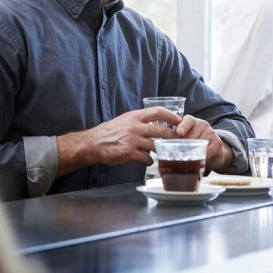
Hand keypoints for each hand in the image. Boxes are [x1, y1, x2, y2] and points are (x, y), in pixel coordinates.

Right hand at [65, 107, 179, 170]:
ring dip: (161, 150)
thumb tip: (154, 124)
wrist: (92, 143)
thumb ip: (139, 121)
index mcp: (134, 116)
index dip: (171, 116)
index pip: (158, 111)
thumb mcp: (124, 120)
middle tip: (180, 140)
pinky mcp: (128, 153)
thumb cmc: (109, 132)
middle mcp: (135, 127)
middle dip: (173, 136)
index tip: (180, 120)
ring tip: (164, 152)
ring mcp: (132, 140)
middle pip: (161, 130)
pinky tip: (149, 161)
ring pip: (155, 146)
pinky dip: (150, 160)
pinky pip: (146, 158)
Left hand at [175, 115, 231, 171]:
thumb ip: (173, 140)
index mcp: (191, 122)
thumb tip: (155, 146)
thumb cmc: (193, 144)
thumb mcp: (184, 139)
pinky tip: (198, 160)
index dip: (183, 126)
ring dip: (192, 153)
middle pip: (191, 136)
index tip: (179, 132)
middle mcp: (202, 125)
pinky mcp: (217, 143)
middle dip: (183, 146)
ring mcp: (211, 133)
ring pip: (199, 145)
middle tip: (177, 154)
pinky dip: (202, 158)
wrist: (214, 150)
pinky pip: (207, 152)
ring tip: (187, 158)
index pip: (188, 120)